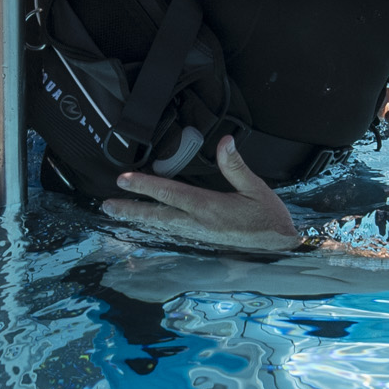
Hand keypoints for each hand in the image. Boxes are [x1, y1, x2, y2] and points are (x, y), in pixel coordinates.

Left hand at [102, 135, 302, 250]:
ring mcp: (198, 236)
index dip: (144, 185)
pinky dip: (153, 229)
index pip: (170, 194)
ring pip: (161, 227)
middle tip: (106, 205)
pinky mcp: (202, 241)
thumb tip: (224, 141)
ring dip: (137, 220)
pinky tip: (144, 227)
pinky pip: (171, 234)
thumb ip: (235, 166)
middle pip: (157, 216)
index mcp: (209, 209)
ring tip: (117, 213)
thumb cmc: (270, 217)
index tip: (123, 179)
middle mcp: (198, 225)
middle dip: (130, 209)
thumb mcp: (257, 189)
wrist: (281, 248)